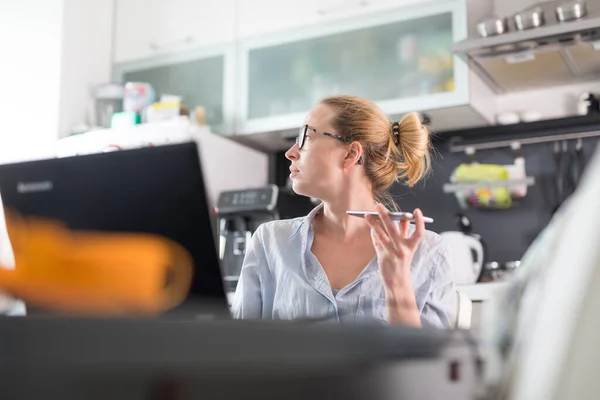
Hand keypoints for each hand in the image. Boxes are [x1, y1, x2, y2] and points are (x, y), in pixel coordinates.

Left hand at [365, 204, 424, 325]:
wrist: (397, 280)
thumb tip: (403, 218)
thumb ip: (405, 232)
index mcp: (412, 246)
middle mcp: (403, 249)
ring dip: (373, 223)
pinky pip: (376, 241)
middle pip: (393, 229)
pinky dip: (373, 232)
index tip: (417, 211)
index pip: (419, 233)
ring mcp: (392, 253)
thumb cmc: (402, 261)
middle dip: (385, 216)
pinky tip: (370, 226)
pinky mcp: (383, 256)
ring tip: (367, 215)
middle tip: (378, 206)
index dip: (419, 222)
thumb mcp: (407, 247)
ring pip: (380, 234)